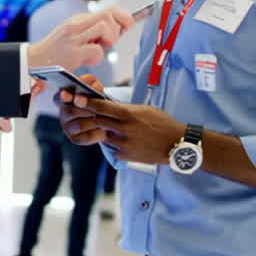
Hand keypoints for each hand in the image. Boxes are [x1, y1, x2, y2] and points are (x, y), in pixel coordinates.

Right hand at [28, 7, 133, 72]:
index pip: (109, 9)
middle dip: (118, 28)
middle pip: (109, 15)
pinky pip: (97, 50)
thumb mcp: (75, 34)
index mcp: (79, 19)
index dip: (124, 16)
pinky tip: (89, 60)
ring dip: (109, 41)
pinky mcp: (73, 53)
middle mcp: (76, 25)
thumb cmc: (57, 50)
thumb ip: (94, 31)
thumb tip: (120, 29)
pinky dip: (98, 57)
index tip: (129, 25)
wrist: (35, 61)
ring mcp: (74, 38)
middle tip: (110, 41)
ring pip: (105, 28)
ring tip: (99, 48)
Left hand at [60, 85, 184, 164]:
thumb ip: (127, 109)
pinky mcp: (125, 156)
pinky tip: (126, 141)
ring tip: (115, 129)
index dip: (88, 103)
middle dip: (91, 117)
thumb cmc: (163, 123)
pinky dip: (115, 144)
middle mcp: (124, 129)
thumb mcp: (146, 110)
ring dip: (105, 131)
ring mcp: (124, 144)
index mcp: (129, 115)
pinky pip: (113, 148)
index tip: (77, 99)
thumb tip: (112, 107)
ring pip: (104, 135)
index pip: (102, 107)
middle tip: (85, 113)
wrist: (177, 144)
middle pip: (99, 121)